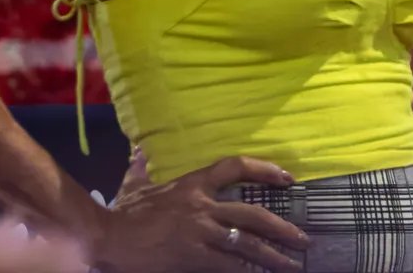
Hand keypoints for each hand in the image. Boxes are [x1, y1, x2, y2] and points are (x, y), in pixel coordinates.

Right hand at [94, 154, 307, 272]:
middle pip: (252, 214)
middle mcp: (203, 206)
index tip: (287, 178)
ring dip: (273, 256)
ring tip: (293, 265)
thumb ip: (143, 167)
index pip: (235, 167)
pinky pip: (229, 266)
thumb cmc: (124, 213)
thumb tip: (139, 151)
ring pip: (246, 244)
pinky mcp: (195, 257)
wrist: (109, 238)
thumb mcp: (136, 184)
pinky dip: (247, 271)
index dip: (264, 170)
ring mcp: (200, 232)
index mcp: (192, 183)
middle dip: (281, 227)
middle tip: (302, 238)